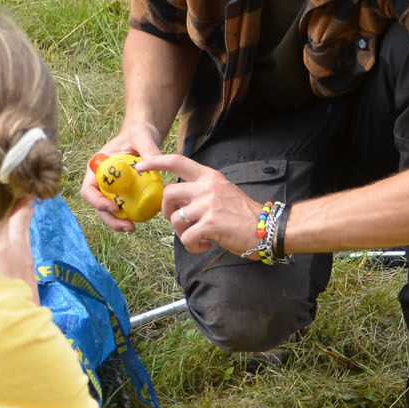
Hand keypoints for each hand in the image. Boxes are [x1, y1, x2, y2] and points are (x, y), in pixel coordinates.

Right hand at [77, 122, 164, 232]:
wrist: (144, 137)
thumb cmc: (138, 133)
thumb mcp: (142, 136)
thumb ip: (148, 149)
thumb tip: (153, 165)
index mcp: (97, 167)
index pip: (88, 189)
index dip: (97, 201)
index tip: (114, 207)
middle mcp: (100, 181)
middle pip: (97, 206)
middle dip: (110, 219)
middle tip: (128, 226)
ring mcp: (111, 190)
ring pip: (109, 212)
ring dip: (118, 223)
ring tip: (132, 228)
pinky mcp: (123, 194)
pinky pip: (124, 208)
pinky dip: (130, 216)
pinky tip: (142, 220)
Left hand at [142, 154, 261, 255]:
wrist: (268, 228)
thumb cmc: (244, 214)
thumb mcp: (222, 192)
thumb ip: (201, 191)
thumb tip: (179, 201)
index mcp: (209, 177)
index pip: (177, 161)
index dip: (155, 162)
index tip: (140, 166)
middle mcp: (207, 187)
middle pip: (168, 193)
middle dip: (166, 211)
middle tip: (177, 222)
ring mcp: (208, 205)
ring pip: (176, 218)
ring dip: (182, 233)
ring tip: (198, 238)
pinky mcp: (211, 224)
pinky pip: (186, 237)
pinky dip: (192, 246)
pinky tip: (205, 245)